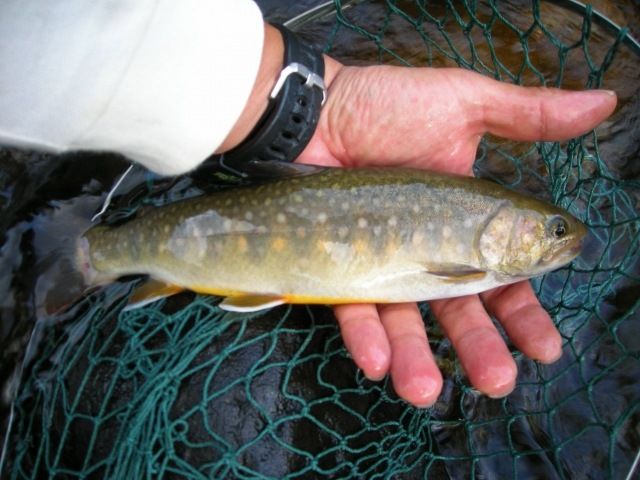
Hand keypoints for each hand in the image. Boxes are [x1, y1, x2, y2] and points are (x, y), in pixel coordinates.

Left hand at [296, 62, 616, 405]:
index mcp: (465, 222)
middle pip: (457, 310)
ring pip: (406, 323)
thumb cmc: (387, 107)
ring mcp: (382, 264)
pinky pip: (355, 311)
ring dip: (417, 359)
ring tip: (424, 391)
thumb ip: (529, 116)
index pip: (502, 275)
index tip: (544, 348)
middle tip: (496, 382)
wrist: (314, 113)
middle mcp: (427, 250)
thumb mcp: (465, 104)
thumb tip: (605, 102)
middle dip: (479, 348)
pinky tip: (378, 362)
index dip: (524, 312)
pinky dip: (366, 338)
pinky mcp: (340, 270)